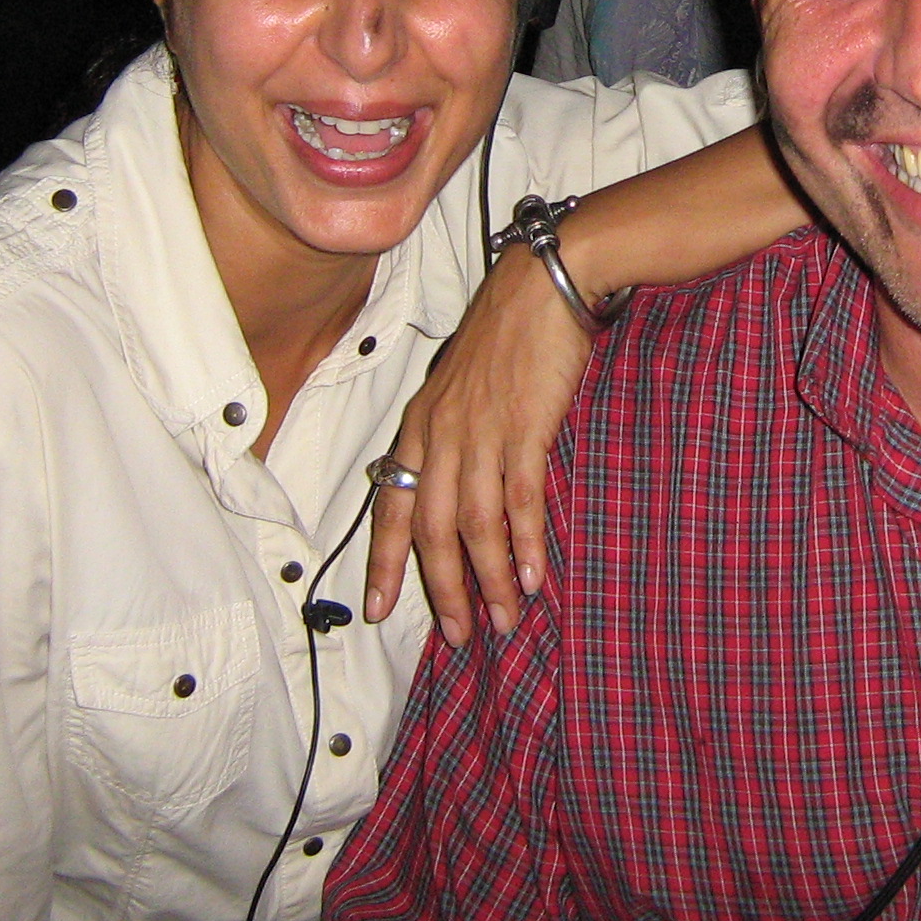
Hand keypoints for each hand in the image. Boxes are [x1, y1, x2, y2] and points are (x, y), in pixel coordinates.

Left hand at [362, 246, 591, 645]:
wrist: (542, 285)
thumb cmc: (508, 332)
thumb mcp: (462, 381)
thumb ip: (454, 431)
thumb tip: (462, 482)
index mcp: (420, 425)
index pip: (392, 504)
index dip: (383, 561)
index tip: (377, 608)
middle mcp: (441, 434)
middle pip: (431, 529)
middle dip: (441, 589)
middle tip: (456, 635)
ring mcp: (480, 433)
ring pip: (473, 525)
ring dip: (486, 581)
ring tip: (503, 621)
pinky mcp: (522, 429)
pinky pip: (518, 500)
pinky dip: (523, 544)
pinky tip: (530, 578)